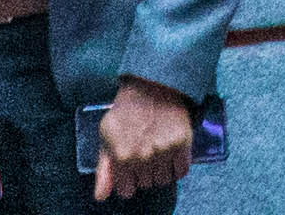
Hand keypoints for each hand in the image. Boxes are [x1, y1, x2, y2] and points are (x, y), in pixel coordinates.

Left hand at [95, 78, 198, 199]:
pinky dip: (177, 167)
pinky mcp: (182, 144)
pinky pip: (181, 172)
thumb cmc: (126, 113)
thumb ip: (103, 171)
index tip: (130, 167)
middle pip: (146, 185)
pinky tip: (171, 153)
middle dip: (144, 173)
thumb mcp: (106, 138)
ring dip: (161, 170)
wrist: (151, 87)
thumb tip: (101, 197)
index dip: (128, 180)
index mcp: (122, 157)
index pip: (127, 191)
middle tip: (145, 152)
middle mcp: (143, 157)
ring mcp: (164, 151)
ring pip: (164, 180)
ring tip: (158, 151)